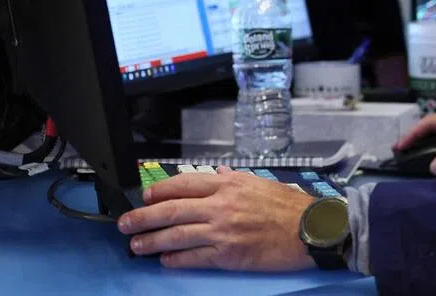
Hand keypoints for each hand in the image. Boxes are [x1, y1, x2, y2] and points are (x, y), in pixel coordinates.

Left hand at [118, 167, 316, 270]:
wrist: (310, 230)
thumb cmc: (289, 206)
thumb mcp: (260, 183)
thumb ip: (234, 180)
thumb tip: (217, 175)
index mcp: (229, 185)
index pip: (183, 184)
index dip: (159, 191)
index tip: (146, 196)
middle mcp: (221, 206)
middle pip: (171, 210)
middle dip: (143, 217)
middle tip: (125, 223)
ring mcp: (223, 231)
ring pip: (176, 235)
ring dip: (152, 241)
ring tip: (136, 246)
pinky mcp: (228, 255)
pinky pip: (193, 258)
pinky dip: (175, 259)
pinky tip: (165, 260)